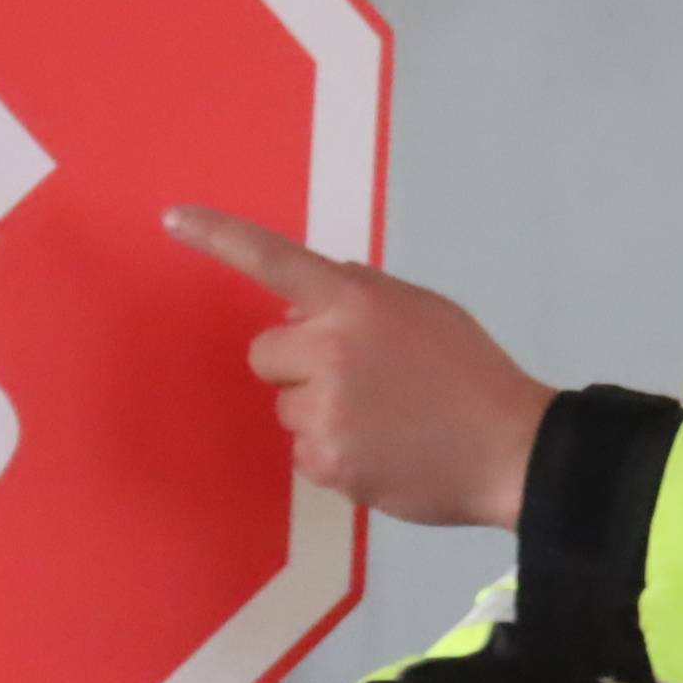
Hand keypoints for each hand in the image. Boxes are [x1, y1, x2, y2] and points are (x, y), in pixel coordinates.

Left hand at [167, 207, 554, 530]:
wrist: (510, 450)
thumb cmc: (468, 373)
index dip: (219, 236)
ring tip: (381, 421)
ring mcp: (325, 410)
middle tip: (356, 380)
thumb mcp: (421, 310)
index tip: (172, 219)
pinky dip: (335, 453)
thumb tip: (297, 312)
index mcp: (355, 302)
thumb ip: (359, 297)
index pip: (274, 260)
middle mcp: (330, 350)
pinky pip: (304, 451)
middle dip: (297, 365)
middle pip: (265, 354)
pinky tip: (382, 451)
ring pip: (286, 407)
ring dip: (319, 412)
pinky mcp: (327, 463)